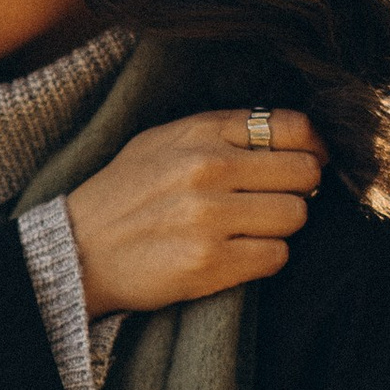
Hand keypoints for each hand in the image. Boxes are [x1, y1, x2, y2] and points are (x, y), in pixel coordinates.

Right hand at [66, 109, 324, 317]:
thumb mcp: (163, 141)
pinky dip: (265, 257)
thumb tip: (288, 136)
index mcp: (200, 132)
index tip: (307, 161)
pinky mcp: (209, 262)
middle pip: (304, 173)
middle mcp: (207, 168)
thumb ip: (220, 132)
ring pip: (295, 216)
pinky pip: (276, 256)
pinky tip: (239, 253)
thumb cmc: (124, 194)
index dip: (312, 147)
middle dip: (299, 189)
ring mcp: (209, 217)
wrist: (77, 250)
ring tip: (252, 228)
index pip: (293, 127)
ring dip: (281, 226)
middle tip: (277, 200)